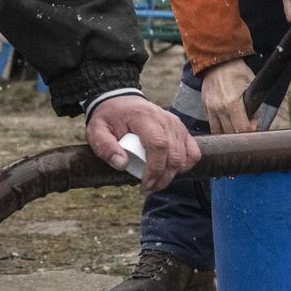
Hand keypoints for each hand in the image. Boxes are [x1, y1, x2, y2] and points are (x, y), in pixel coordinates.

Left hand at [86, 95, 200, 194]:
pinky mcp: (181, 130)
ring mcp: (176, 124)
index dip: (154, 169)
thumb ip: (105, 147)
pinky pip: (193, 152)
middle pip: (174, 155)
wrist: (120, 101)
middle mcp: (165, 120)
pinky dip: (185, 165)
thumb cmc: (109, 118)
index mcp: (144, 118)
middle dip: (162, 178)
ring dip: (172, 175)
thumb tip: (122, 165)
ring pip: (185, 156)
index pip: (158, 145)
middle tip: (147, 189)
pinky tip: (170, 172)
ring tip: (155, 182)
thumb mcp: (97, 130)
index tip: (144, 185)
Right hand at [200, 59, 256, 134]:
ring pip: (218, 131)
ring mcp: (210, 108)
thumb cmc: (237, 71)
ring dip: (228, 132)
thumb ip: (255, 105)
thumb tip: (254, 120)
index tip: (253, 125)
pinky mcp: (205, 105)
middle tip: (247, 124)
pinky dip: (219, 125)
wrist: (218, 61)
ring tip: (236, 125)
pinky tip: (227, 120)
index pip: (242, 129)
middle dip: (241, 132)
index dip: (250, 131)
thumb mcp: (251, 84)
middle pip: (230, 132)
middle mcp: (219, 108)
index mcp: (232, 103)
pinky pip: (211, 123)